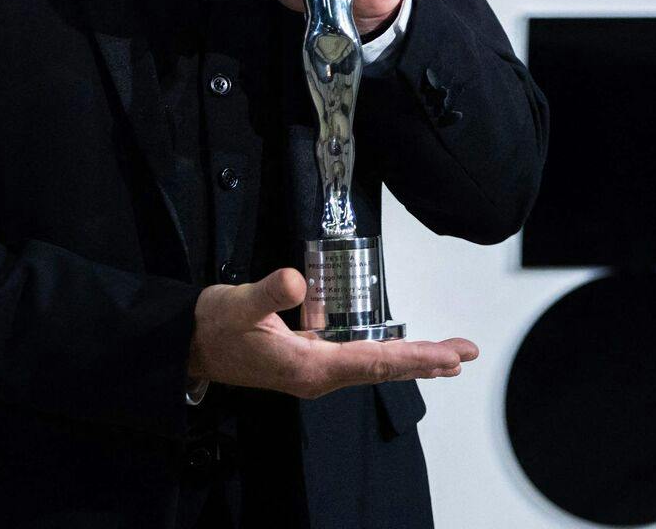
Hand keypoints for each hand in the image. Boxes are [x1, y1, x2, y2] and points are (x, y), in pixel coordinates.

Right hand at [188, 267, 476, 397]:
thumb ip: (267, 292)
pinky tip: (400, 352)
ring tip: (449, 355)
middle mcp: (317, 375)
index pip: (372, 361)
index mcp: (308, 367)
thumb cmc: (212, 326)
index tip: (449, 355)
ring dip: (412, 359)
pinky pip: (359, 360)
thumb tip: (296, 280)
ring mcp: (314, 371)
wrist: (189, 345)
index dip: (414, 357)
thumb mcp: (236, 304)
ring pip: (374, 365)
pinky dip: (388, 355)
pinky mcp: (309, 361)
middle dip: (427, 360)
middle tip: (466, 352)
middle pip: (383, 368)